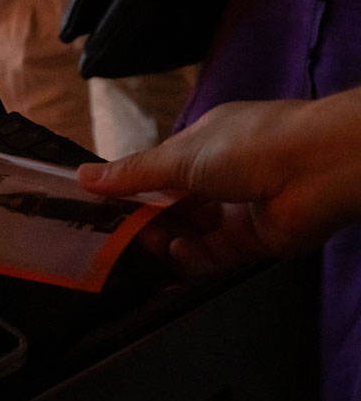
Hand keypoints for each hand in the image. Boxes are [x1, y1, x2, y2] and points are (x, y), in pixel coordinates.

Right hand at [77, 90, 360, 275]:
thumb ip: (132, 174)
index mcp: (202, 143)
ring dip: (165, 239)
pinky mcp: (255, 239)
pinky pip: (215, 253)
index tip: (101, 206)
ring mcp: (238, 208)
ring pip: (191, 230)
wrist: (318, 168)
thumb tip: (82, 176)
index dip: (131, 188)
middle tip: (114, 234)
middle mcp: (221, 175)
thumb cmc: (245, 146)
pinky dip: (193, 256)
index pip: (158, 170)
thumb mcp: (178, 156)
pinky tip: (174, 256)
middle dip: (144, 218)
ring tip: (141, 247)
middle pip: (173, 203)